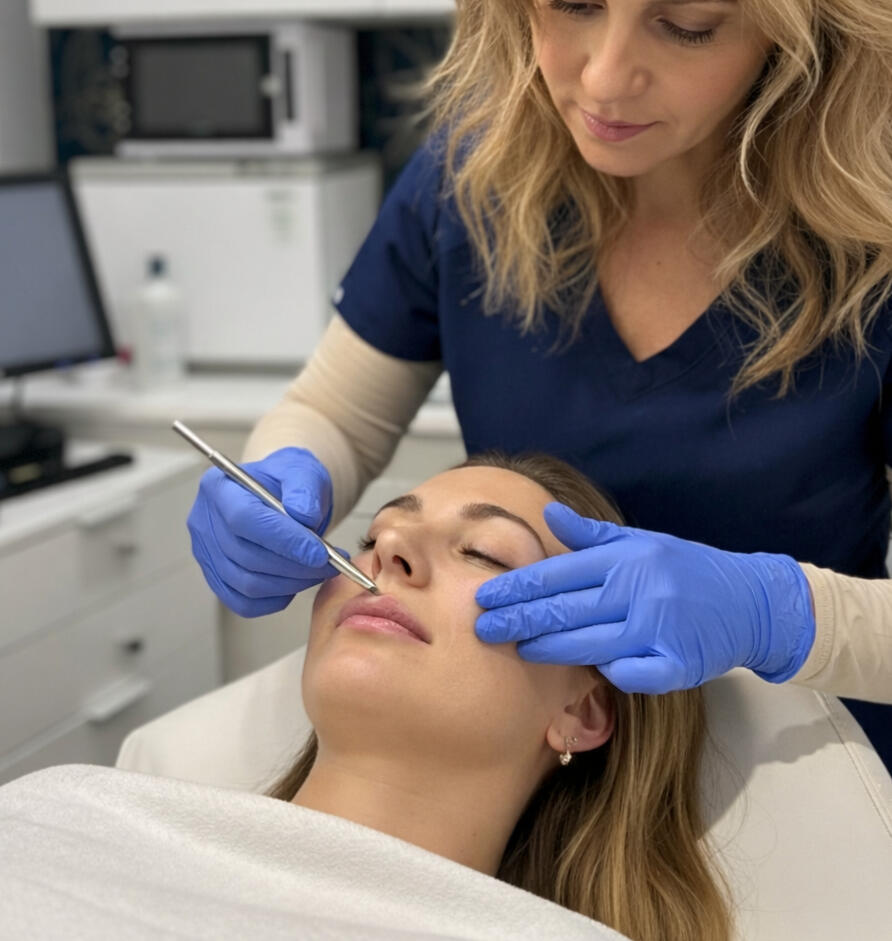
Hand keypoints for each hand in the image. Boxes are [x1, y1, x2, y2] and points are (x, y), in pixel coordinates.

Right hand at [187, 447, 337, 616]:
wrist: (282, 497)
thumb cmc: (288, 482)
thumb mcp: (302, 472)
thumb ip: (305, 489)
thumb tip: (304, 516)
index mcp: (219, 487)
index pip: (244, 518)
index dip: (283, 539)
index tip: (319, 552)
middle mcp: (204, 521)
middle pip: (245, 556)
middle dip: (294, 566)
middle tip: (330, 564)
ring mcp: (206, 553)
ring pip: (247, 584)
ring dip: (291, 583)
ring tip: (320, 570)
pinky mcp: (216, 579)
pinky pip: (244, 602)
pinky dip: (276, 599)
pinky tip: (297, 582)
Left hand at [474, 503, 815, 693]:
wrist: (751, 600)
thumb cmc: (687, 568)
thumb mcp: (641, 542)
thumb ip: (591, 537)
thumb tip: (548, 512)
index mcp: (627, 558)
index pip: (559, 573)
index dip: (519, 587)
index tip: (486, 597)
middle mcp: (640, 590)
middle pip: (567, 609)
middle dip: (519, 619)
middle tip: (483, 628)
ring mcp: (660, 628)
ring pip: (590, 643)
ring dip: (549, 648)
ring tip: (518, 649)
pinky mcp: (680, 663)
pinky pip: (633, 674)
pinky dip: (609, 673)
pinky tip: (586, 673)